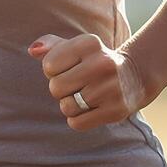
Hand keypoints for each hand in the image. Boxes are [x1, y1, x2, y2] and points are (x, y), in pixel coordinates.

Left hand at [27, 33, 152, 130]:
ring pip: (66, 107)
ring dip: (69, 105)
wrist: (134, 77)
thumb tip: (32, 50)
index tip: (68, 68)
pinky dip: (78, 119)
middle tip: (76, 85)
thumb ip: (50, 45)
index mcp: (89, 43)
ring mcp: (111, 88)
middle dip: (60, 89)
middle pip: (56, 87)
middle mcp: (103, 63)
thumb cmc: (93, 60)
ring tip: (83, 96)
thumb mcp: (75, 47)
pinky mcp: (116, 111)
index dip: (53, 70)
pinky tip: (90, 108)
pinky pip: (77, 123)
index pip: (48, 65)